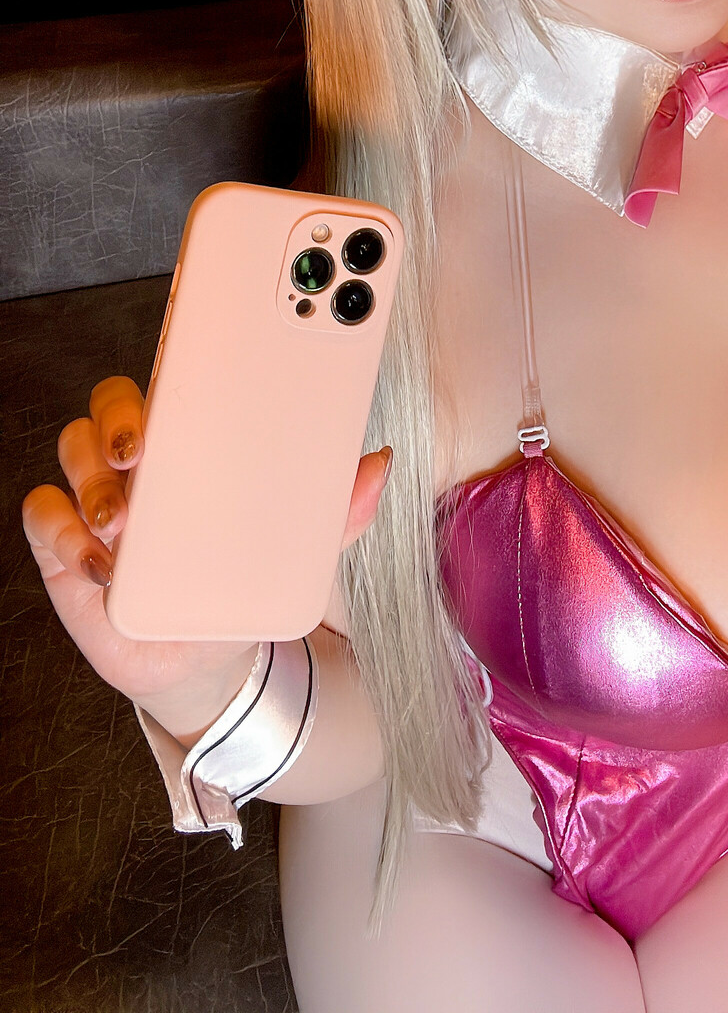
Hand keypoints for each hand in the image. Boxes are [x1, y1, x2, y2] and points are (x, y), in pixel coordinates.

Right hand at [22, 376, 391, 732]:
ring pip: (72, 450)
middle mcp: (139, 461)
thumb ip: (334, 511)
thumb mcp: (293, 549)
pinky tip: (100, 563)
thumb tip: (378, 465)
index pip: (169, 384)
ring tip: (123, 524)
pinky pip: (43, 516)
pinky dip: (65, 532)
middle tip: (138, 453)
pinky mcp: (64, 543)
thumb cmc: (236, 582)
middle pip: (109, 405)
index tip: (179, 392)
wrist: (203, 657)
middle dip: (118, 421)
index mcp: (191, 445)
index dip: (165, 375)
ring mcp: (96, 497)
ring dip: (92, 481)